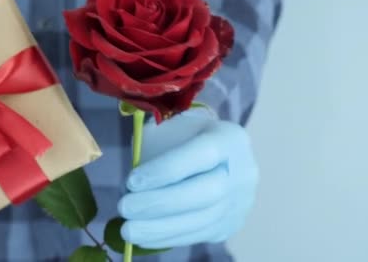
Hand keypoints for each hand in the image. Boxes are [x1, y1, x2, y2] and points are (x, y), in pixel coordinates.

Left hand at [118, 109, 258, 247]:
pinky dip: (168, 237)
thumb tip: (132, 190)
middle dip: (160, 203)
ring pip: (202, 221)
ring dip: (160, 228)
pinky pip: (199, 235)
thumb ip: (153, 152)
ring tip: (128, 230)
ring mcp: (240, 201)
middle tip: (125, 208)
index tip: (132, 182)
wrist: (213, 153)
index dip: (165, 170)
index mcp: (228, 139)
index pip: (201, 155)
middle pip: (206, 193)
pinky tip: (143, 237)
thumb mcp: (168, 131)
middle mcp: (242, 172)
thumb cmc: (182, 138)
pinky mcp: (232, 224)